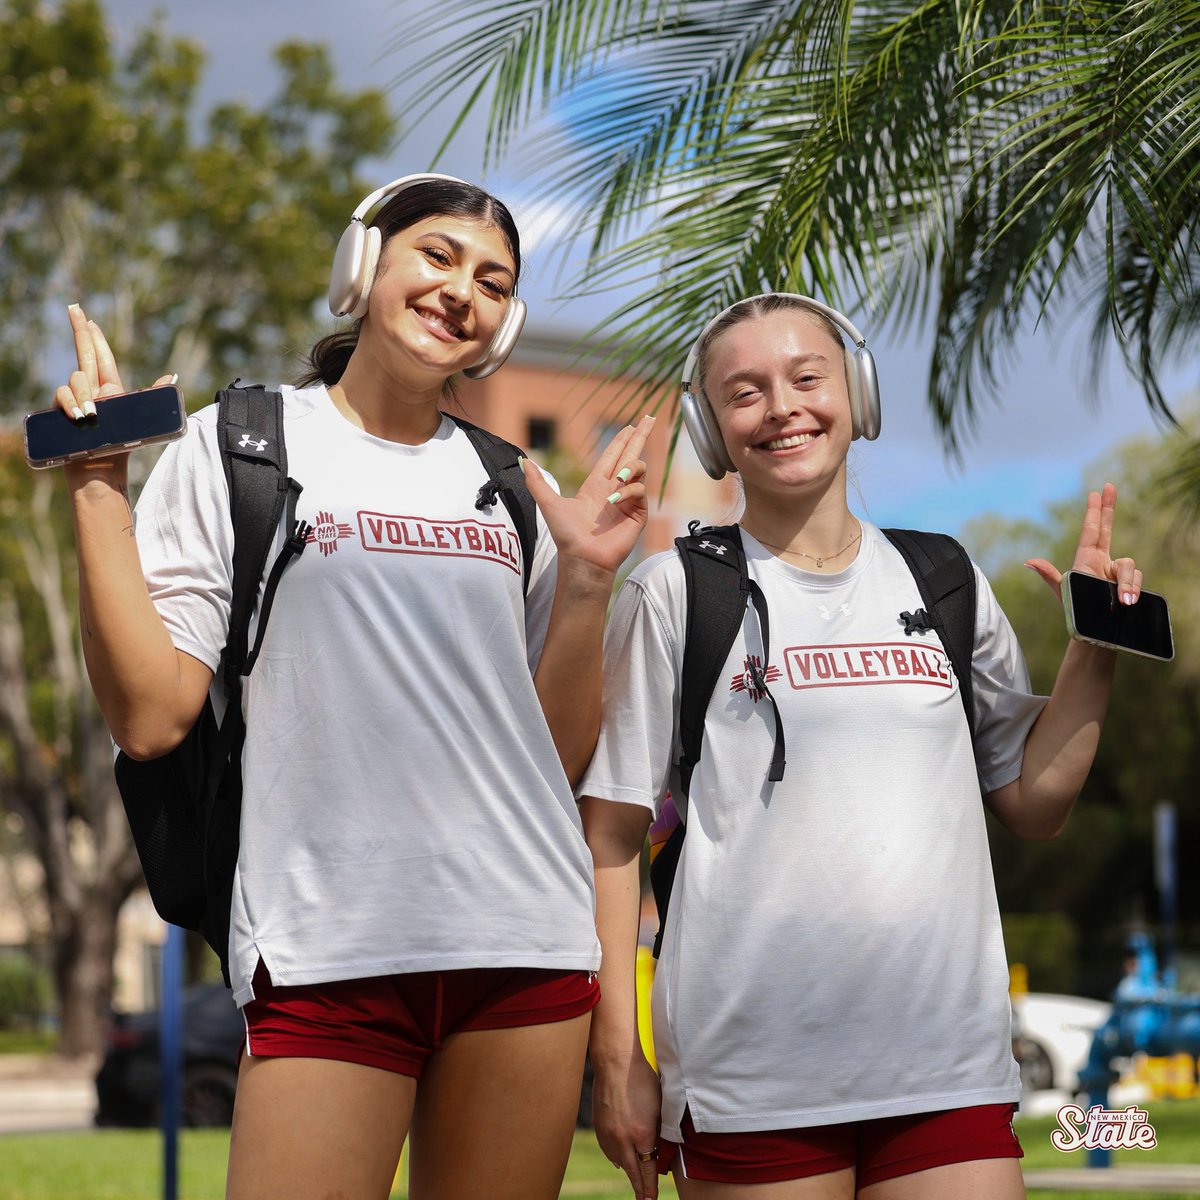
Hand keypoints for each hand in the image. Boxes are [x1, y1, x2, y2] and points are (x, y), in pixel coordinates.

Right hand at [53, 303, 173, 479]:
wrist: (101, 472)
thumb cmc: (120, 448)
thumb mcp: (141, 420)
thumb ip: (153, 397)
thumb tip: (172, 376)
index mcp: (109, 390)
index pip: (100, 358)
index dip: (94, 337)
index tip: (88, 317)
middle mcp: (90, 391)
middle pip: (83, 355)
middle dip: (79, 331)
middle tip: (75, 309)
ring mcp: (74, 400)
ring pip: (75, 379)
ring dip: (84, 393)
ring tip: (93, 416)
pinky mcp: (62, 412)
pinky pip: (62, 396)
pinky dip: (72, 404)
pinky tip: (81, 416)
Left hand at [520, 415, 654, 578]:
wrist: (582, 558)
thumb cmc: (566, 535)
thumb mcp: (549, 503)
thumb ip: (536, 482)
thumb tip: (522, 461)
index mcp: (597, 485)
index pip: (613, 455)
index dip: (622, 439)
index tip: (631, 425)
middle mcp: (615, 490)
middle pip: (631, 455)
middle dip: (640, 436)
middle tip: (650, 418)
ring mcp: (628, 501)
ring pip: (639, 469)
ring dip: (632, 466)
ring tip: (618, 478)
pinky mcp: (638, 513)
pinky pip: (640, 491)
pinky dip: (629, 491)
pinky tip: (614, 501)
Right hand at [592, 1053, 661, 1199]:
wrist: (616, 1061)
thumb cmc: (642, 1079)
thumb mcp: (658, 1106)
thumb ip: (658, 1130)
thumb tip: (658, 1147)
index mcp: (642, 1134)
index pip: (648, 1169)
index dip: (651, 1187)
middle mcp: (622, 1138)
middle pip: (632, 1171)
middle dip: (639, 1188)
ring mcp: (608, 1133)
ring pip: (618, 1160)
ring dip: (627, 1169)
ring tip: (636, 1177)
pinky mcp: (599, 1125)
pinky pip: (607, 1149)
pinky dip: (615, 1156)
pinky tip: (619, 1158)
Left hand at [1026, 482, 1141, 606]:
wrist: (1093, 633)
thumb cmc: (1076, 611)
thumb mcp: (1063, 590)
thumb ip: (1049, 574)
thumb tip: (1028, 561)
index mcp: (1087, 560)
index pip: (1091, 531)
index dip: (1094, 512)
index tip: (1095, 492)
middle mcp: (1104, 562)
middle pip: (1107, 529)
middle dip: (1108, 508)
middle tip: (1109, 486)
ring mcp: (1119, 573)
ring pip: (1129, 566)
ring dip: (1127, 583)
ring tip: (1121, 600)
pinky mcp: (1132, 586)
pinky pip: (1137, 581)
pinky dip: (1133, 590)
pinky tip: (1127, 602)